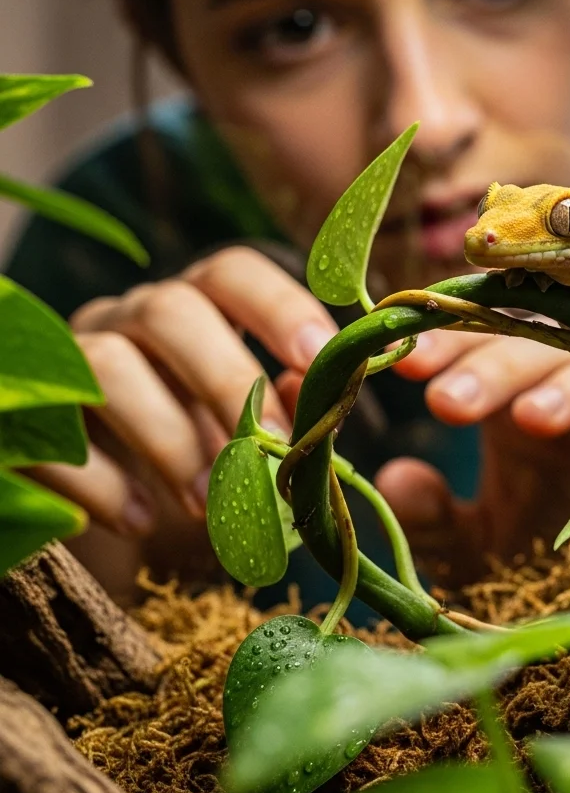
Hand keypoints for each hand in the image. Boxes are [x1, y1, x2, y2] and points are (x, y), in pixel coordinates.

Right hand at [25, 247, 337, 549]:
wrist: (107, 496)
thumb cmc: (195, 445)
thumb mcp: (244, 424)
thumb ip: (282, 404)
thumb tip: (314, 396)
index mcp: (195, 307)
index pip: (231, 272)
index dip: (279, 305)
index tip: (317, 356)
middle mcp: (128, 317)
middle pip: (170, 309)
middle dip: (226, 379)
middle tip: (269, 447)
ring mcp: (69, 360)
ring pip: (106, 365)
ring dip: (168, 439)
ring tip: (207, 503)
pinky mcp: (25, 417)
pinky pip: (51, 436)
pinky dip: (101, 483)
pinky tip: (140, 521)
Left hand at [375, 328, 569, 584]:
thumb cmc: (542, 537)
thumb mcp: (476, 543)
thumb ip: (432, 520)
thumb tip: (393, 480)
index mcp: (512, 395)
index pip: (476, 346)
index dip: (444, 347)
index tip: (402, 364)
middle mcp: (566, 385)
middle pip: (531, 350)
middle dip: (490, 371)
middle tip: (446, 403)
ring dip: (564, 390)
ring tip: (531, 422)